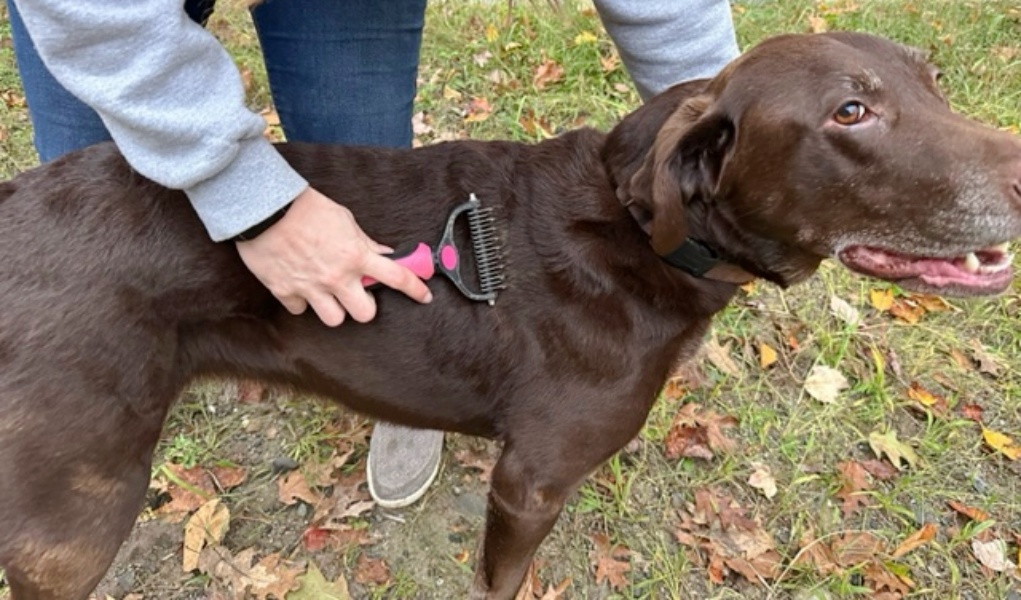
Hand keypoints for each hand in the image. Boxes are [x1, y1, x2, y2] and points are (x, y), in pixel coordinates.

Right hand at [236, 186, 432, 325]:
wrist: (265, 207)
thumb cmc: (306, 208)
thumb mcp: (344, 219)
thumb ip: (364, 242)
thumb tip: (383, 254)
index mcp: (356, 255)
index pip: (397, 276)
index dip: (416, 289)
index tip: (424, 296)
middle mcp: (337, 276)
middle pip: (364, 314)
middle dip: (364, 306)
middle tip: (357, 294)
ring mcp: (311, 287)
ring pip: (334, 320)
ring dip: (334, 308)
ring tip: (327, 294)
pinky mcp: (285, 291)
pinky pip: (299, 309)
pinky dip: (301, 301)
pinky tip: (299, 286)